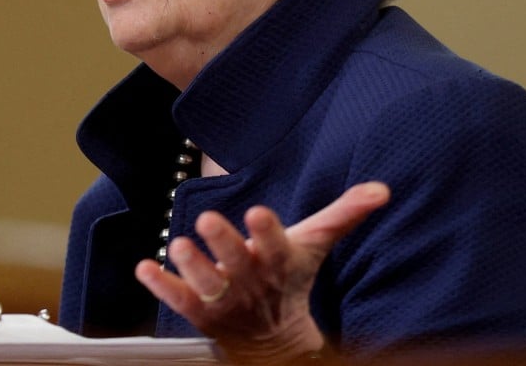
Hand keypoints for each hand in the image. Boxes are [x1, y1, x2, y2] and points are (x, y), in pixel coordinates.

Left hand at [135, 182, 389, 363]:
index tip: (257, 212)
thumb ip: (344, 214)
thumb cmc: (289, 277)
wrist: (274, 338)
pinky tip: (144, 267)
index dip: (267, 229)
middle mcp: (250, 279)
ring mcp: (224, 297)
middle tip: (209, 219)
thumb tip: (381, 189)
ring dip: (192, 265)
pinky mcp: (199, 311)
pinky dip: (160, 285)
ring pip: (206, 283)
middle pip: (236, 261)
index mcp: (278, 259)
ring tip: (180, 245)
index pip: (275, 242)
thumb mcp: (314, 243)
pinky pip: (178, 299)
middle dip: (223, 241)